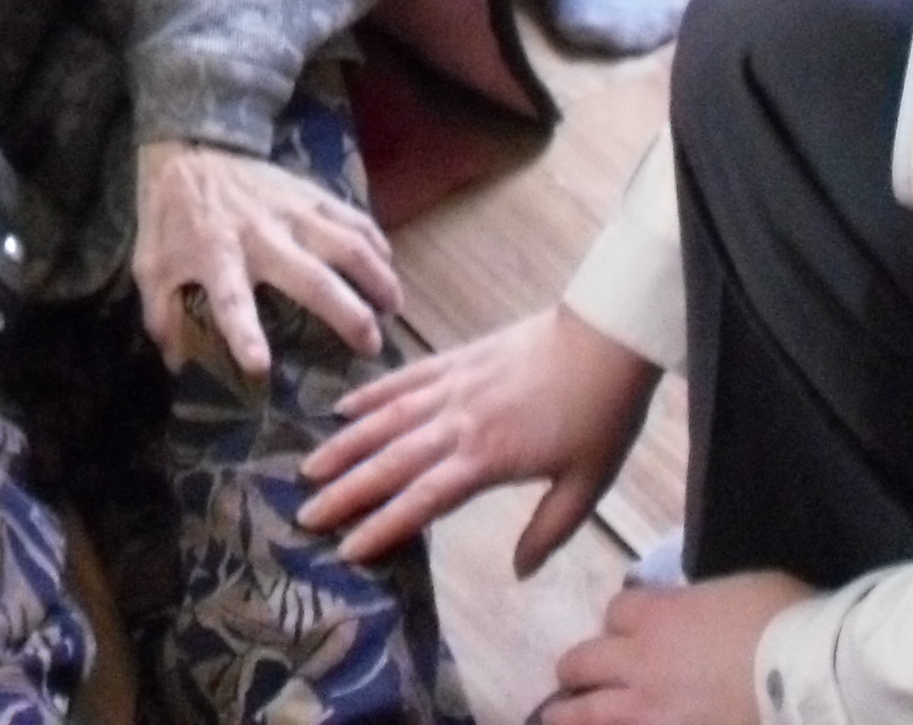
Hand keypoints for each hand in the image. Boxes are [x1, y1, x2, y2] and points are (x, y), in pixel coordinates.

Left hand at [130, 138, 399, 377]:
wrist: (189, 148)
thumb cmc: (171, 217)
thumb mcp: (151, 265)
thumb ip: (161, 314)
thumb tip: (181, 363)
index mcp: (216, 255)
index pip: (229, 301)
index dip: (244, 334)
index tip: (261, 366)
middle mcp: (260, 235)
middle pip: (312, 279)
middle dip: (347, 314)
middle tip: (373, 345)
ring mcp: (291, 210)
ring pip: (346, 245)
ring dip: (376, 278)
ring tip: (393, 309)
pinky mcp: (309, 191)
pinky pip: (352, 216)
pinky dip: (376, 241)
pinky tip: (389, 265)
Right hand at [299, 304, 661, 567]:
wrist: (607, 339)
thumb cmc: (602, 415)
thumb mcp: (588, 484)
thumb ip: (549, 530)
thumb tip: (520, 572)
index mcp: (488, 457)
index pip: (423, 499)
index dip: (383, 526)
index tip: (347, 550)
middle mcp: (459, 423)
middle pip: (391, 461)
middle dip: (345, 491)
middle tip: (304, 514)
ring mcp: (453, 386)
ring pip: (386, 419)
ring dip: (345, 444)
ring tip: (309, 468)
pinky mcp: (456, 359)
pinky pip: (404, 378)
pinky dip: (370, 393)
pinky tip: (342, 407)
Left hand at [543, 573, 810, 721]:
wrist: (810, 680)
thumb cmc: (788, 624)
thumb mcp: (742, 590)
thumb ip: (706, 603)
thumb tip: (703, 613)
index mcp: (660, 616)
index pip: (615, 612)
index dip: (621, 623)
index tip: (629, 632)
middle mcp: (640, 663)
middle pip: (582, 662)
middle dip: (577, 669)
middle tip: (574, 678)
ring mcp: (650, 713)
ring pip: (585, 714)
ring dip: (567, 714)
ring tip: (554, 718)